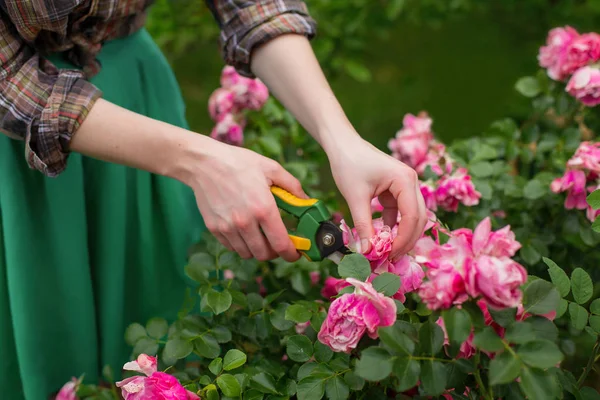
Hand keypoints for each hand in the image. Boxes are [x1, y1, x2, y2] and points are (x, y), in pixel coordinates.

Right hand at [181, 140, 305, 261]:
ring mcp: (228, 227)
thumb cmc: (239, 163)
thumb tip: (307, 201)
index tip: (295, 253)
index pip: (281, 245)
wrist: (204, 162)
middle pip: (264, 255)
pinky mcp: (214, 228)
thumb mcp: (271, 168)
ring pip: (247, 254)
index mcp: (263, 208)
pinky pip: (232, 247)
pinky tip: (244, 230)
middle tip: (277, 242)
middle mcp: (245, 222)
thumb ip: (292, 186)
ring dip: (257, 249)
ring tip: (260, 236)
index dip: (291, 254)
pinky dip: (241, 244)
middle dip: (274, 252)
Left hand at [328, 134, 427, 259]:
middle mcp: (411, 182)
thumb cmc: (349, 163)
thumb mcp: (355, 197)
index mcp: (405, 180)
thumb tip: (366, 251)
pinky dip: (392, 226)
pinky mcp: (395, 190)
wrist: (342, 144)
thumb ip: (363, 225)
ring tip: (387, 252)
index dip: (403, 239)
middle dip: (406, 240)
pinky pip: (399, 213)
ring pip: (410, 217)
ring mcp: (405, 186)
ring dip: (400, 235)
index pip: (412, 217)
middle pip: (417, 218)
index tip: (388, 255)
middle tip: (391, 258)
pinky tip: (381, 239)